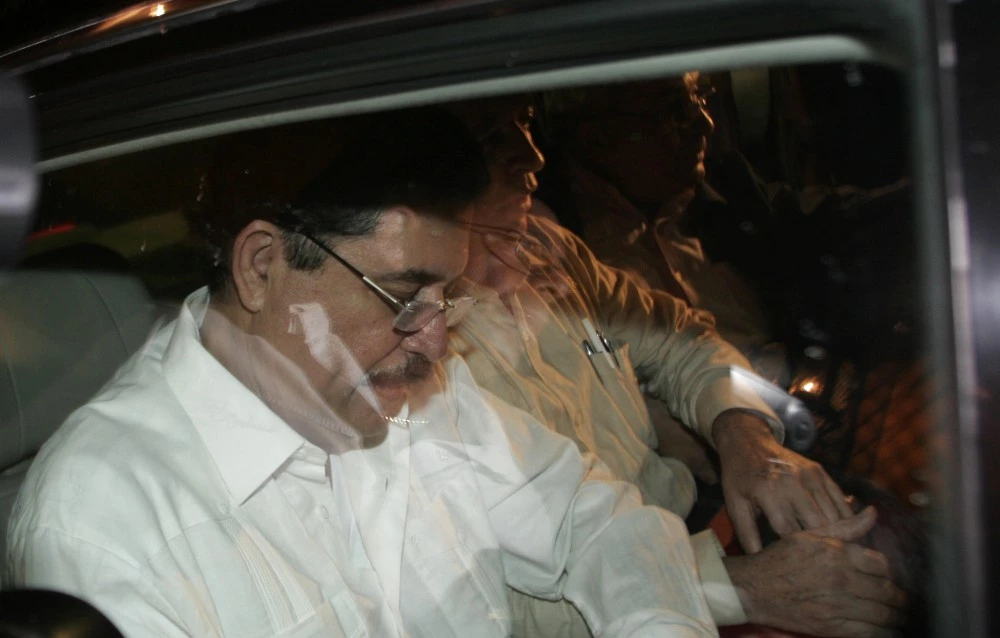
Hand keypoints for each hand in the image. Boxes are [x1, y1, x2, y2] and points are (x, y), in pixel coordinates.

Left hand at [713, 409, 853, 552]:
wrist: (749, 441)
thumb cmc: (739, 476)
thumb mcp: (734, 503)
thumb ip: (746, 533)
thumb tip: (758, 562)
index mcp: (767, 491)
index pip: (788, 532)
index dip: (793, 552)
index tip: (797, 566)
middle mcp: (792, 482)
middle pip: (817, 527)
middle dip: (819, 548)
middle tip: (821, 564)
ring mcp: (809, 475)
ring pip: (833, 517)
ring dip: (836, 536)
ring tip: (834, 554)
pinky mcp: (820, 471)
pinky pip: (840, 501)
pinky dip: (846, 520)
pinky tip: (844, 535)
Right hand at [724, 507, 906, 636]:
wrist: (753, 588)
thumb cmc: (780, 559)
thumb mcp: (810, 536)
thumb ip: (845, 527)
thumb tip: (872, 513)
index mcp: (836, 553)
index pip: (882, 565)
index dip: (888, 573)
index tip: (888, 578)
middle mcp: (840, 579)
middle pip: (887, 591)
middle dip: (899, 598)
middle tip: (902, 602)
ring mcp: (836, 605)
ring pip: (883, 614)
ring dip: (895, 617)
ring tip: (898, 617)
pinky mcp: (830, 627)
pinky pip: (869, 633)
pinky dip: (882, 633)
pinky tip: (885, 630)